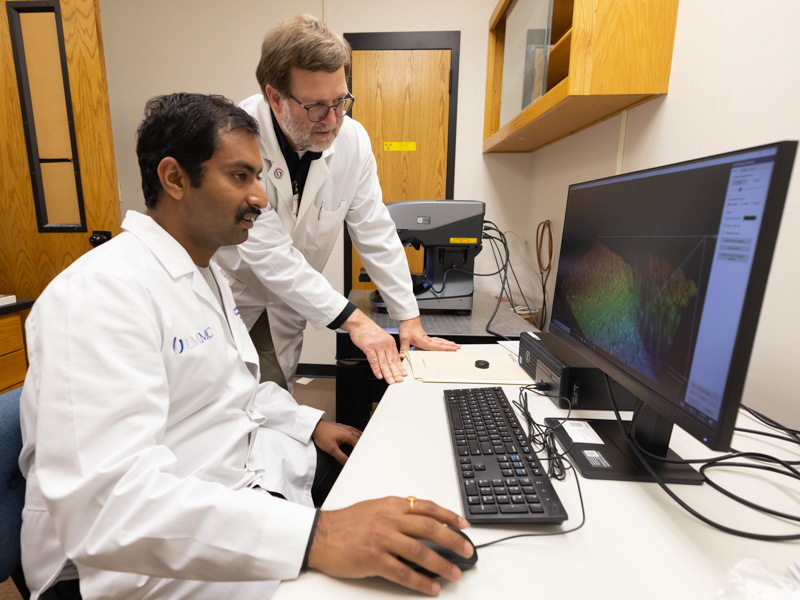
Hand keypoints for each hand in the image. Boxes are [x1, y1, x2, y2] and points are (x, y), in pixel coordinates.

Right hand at [307, 497, 471, 595]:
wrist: (321, 535)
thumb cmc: (345, 523)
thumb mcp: (375, 508)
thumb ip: (397, 513)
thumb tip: (422, 523)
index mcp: (392, 505)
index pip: (427, 507)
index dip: (449, 516)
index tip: (463, 525)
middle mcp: (390, 519)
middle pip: (430, 528)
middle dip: (453, 540)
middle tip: (467, 550)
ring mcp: (383, 539)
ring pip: (420, 551)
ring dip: (441, 563)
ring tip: (454, 573)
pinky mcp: (374, 559)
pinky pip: (403, 572)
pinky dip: (420, 581)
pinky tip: (431, 587)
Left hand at [312, 421, 361, 465]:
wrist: (315, 427)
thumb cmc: (322, 435)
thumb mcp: (331, 449)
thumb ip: (341, 457)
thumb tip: (347, 464)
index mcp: (349, 435)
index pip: (360, 446)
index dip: (361, 453)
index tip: (361, 459)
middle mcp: (350, 430)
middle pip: (361, 439)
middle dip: (363, 447)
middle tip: (364, 455)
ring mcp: (347, 428)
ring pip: (359, 434)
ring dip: (361, 441)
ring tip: (362, 448)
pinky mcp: (343, 427)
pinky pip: (354, 431)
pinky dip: (357, 436)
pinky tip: (356, 439)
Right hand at [341, 309, 405, 383]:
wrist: (360, 324)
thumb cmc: (370, 331)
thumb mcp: (383, 338)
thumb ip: (388, 348)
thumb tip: (394, 358)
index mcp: (390, 343)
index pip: (396, 358)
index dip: (400, 367)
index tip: (403, 375)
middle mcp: (385, 345)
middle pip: (391, 361)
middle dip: (395, 373)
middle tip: (399, 381)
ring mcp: (377, 346)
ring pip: (384, 362)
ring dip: (387, 373)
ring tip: (390, 381)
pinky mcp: (368, 347)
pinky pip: (373, 360)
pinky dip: (376, 369)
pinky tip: (379, 375)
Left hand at [398, 317, 459, 356]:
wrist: (408, 319)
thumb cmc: (408, 327)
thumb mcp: (404, 339)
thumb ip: (404, 349)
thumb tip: (402, 356)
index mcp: (425, 342)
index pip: (438, 346)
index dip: (447, 348)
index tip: (454, 349)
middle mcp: (428, 340)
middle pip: (442, 343)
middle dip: (450, 345)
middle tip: (458, 347)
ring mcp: (427, 338)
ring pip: (440, 341)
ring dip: (447, 343)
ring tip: (454, 344)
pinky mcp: (425, 336)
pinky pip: (436, 339)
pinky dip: (442, 341)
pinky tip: (442, 342)